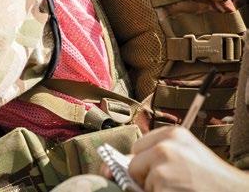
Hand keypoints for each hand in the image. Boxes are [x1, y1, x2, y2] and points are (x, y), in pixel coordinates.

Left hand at [129, 126, 248, 190]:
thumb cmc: (212, 180)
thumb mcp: (186, 157)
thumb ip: (152, 157)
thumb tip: (107, 169)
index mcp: (172, 134)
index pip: (138, 147)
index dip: (146, 164)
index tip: (162, 171)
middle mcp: (165, 145)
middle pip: (134, 164)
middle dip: (147, 178)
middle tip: (176, 183)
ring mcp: (163, 164)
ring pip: (139, 182)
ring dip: (155, 190)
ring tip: (182, 189)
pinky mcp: (162, 183)